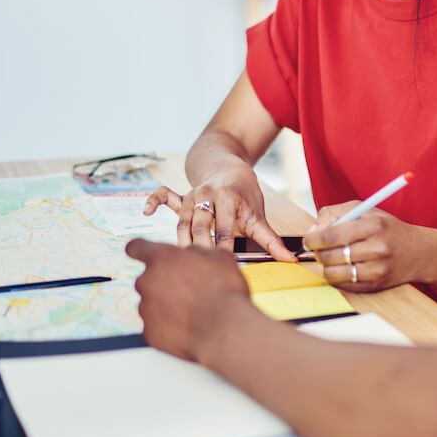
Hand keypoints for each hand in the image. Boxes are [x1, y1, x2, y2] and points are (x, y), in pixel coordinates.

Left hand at [126, 238, 252, 363]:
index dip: (139, 249)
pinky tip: (188, 325)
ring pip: (151, 302)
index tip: (137, 252)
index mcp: (162, 258)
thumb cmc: (224, 292)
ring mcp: (146, 308)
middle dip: (164, 282)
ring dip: (166, 303)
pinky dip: (168, 325)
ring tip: (192, 310)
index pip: (137, 247)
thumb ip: (196, 252)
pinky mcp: (149, 332)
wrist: (225, 329)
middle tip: (188, 289)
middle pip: (148, 278)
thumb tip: (189, 255)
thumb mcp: (218, 257)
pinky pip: (156, 325)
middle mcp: (147, 281)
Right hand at [142, 167, 295, 260]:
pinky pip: (164, 194)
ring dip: (181, 240)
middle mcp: (208, 193)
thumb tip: (291, 260)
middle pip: (201, 224)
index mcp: (229, 198)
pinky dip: (154, 200)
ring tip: (181, 261)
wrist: (231, 169)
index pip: (225, 228)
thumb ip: (271, 240)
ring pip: (182, 219)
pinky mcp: (181, 196)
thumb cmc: (245, 197)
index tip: (224, 265)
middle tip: (199, 267)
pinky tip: (146, 211)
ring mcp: (193, 194)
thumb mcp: (258, 216)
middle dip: (200, 246)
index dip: (224, 247)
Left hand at [304, 204, 430, 292]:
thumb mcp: (365, 210)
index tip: (309, 239)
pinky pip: (343, 285)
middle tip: (318, 249)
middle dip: (318, 252)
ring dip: (326, 266)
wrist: (418, 252)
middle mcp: (377, 248)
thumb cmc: (387, 229)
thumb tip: (313, 230)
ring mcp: (377, 270)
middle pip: (330, 255)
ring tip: (331, 258)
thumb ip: (336, 213)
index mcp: (374, 225)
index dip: (313, 238)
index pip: (332, 235)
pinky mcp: (375, 286)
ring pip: (333, 273)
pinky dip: (337, 277)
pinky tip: (343, 267)